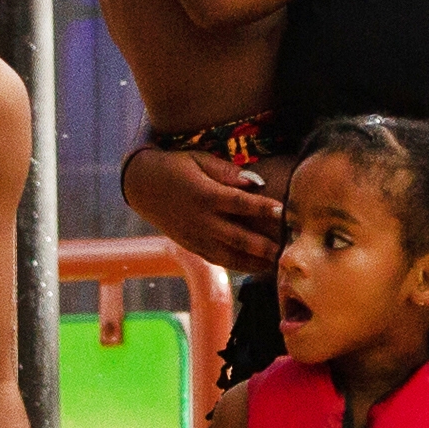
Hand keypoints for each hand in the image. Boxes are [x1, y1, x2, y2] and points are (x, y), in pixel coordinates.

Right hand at [121, 137, 283, 276]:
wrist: (141, 185)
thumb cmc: (175, 166)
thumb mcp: (199, 159)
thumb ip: (226, 171)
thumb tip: (254, 181)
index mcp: (204, 195)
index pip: (238, 203)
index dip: (261, 208)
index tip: (283, 210)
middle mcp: (200, 220)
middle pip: (237, 236)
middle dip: (263, 245)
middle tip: (287, 251)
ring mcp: (195, 236)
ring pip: (229, 255)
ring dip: (255, 262)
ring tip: (279, 266)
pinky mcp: (192, 246)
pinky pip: (218, 259)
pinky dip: (240, 265)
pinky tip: (258, 268)